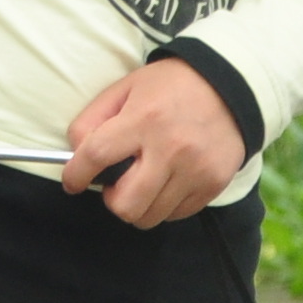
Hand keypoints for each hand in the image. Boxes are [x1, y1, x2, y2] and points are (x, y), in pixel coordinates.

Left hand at [58, 57, 244, 227]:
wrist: (230, 85)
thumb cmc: (169, 86)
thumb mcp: (126, 88)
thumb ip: (94, 118)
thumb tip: (75, 153)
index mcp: (143, 118)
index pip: (96, 156)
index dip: (76, 174)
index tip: (73, 182)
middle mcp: (170, 148)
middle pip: (125, 205)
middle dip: (112, 200)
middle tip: (116, 184)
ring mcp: (195, 170)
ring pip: (150, 217)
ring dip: (139, 205)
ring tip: (144, 181)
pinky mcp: (213, 184)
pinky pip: (176, 215)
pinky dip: (164, 205)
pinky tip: (167, 181)